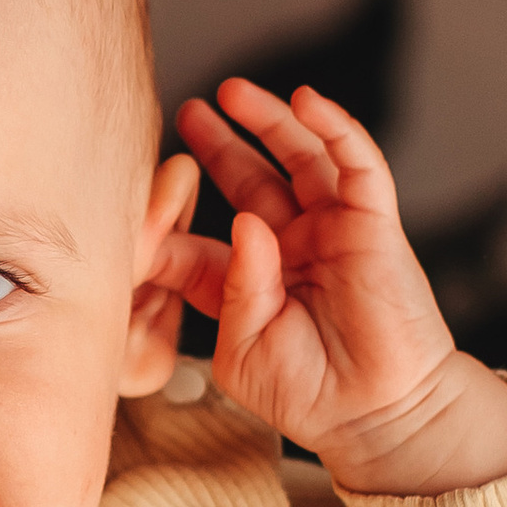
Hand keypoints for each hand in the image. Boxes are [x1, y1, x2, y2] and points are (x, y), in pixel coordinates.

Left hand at [160, 81, 506, 496]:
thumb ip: (231, 288)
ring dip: (268, 121)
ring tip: (231, 91)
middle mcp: (287, 248)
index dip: (167, 219)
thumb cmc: (306, 394)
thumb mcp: (242, 349)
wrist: (374, 415)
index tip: (132, 200)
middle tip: (185, 112)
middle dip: (217, 145)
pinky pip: (356, 164)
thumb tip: (243, 221)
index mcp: (245, 282)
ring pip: (299, 159)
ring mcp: (331, 231)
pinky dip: (334, 128)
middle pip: (249, 180)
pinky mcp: (373, 224)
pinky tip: (306, 100)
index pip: (199, 238)